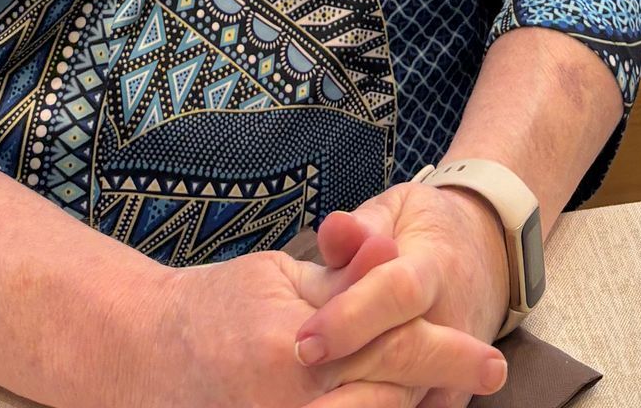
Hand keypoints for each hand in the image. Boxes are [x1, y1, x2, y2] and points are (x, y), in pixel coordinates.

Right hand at [145, 233, 504, 407]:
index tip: (492, 359)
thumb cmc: (220, 304)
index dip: (447, 352)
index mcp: (296, 343)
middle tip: (489, 374)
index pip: (391, 347)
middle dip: (440, 386)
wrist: (148, 353)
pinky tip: (399, 404)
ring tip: (443, 393)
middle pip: (388, 399)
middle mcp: (290, 399)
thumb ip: (344, 272)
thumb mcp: (284, 274)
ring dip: (408, 407)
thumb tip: (393, 250)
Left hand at [296, 183, 513, 407]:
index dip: (350, 318)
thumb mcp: (397, 210)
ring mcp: (456, 367)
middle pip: (402, 355)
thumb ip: (363, 225)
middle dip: (349, 374)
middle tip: (300, 379)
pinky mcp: (449, 395)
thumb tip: (333, 230)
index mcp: (434, 267)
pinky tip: (337, 407)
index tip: (304, 344)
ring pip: (405, 396)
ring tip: (310, 406)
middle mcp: (451, 323)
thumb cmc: (426, 228)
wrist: (485, 255)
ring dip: (360, 400)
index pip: (395, 294)